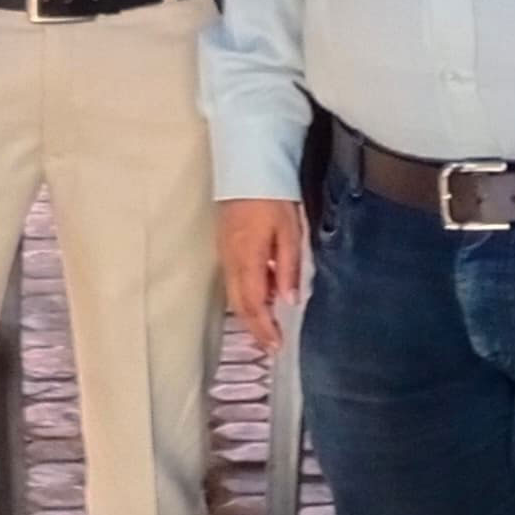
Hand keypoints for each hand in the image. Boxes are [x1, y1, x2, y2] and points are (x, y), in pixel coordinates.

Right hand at [220, 197, 305, 355]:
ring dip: (251, 313)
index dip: (264, 329)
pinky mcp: (225, 246)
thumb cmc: (272, 197)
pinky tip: (263, 295)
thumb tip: (289, 301)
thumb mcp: (289, 232)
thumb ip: (288, 268)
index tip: (276, 346)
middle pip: (240, 305)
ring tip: (269, 327)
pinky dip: (247, 295)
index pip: (254, 305)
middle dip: (255, 328)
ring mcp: (225, 253)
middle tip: (271, 345)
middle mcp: (231, 261)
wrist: (248, 168)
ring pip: (235, 294)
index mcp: (247, 259)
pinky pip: (234, 279)